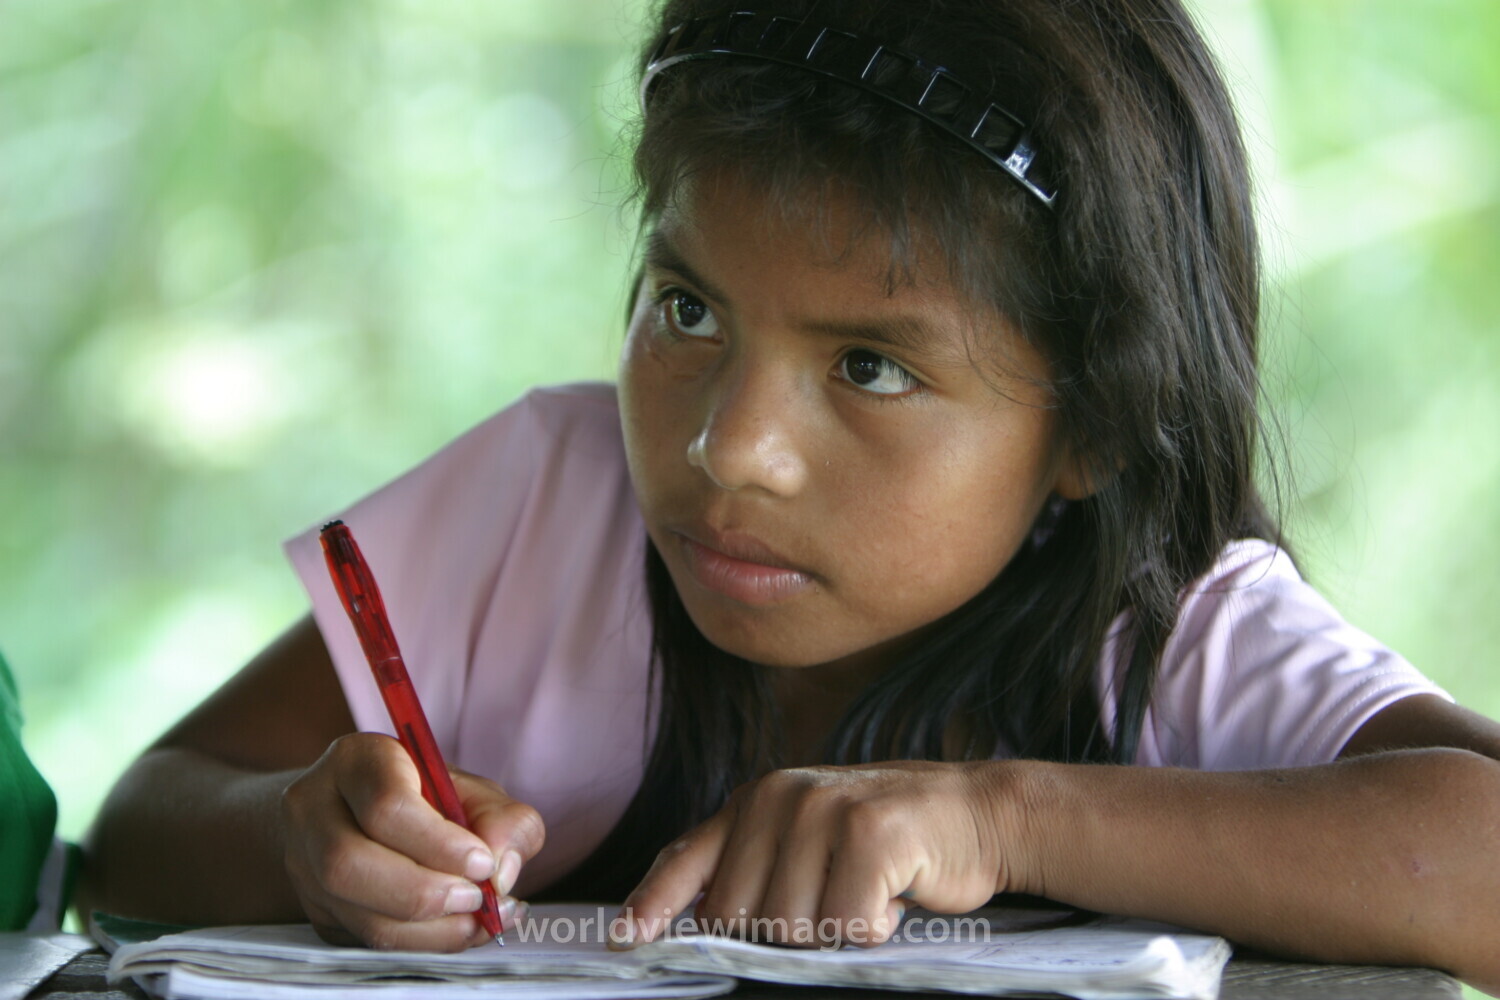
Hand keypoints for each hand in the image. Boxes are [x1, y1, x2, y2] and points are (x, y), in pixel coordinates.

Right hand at [281, 732, 544, 950]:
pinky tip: (457, 930)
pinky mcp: (316, 910)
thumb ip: (503, 819)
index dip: (438, 843)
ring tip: (476, 918)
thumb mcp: (471, 791)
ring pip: (355, 913)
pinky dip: (420, 944)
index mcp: (357, 761)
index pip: (385, 805)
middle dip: (424, 892)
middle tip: (477, 898)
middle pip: (349, 864)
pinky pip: (364, 940)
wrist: (366, 816)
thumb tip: (502, 869)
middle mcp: (314, 810)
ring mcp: (304, 864)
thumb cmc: (426, 797)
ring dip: (427, 929)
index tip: (483, 862)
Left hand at [613, 760, 1034, 948]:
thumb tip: (695, 917)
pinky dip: (873, 926)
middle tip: (830, 900)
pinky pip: (846, 922)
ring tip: (864, 891)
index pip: (687, 857)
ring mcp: (824, 810)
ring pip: (789, 927)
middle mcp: (781, 797)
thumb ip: (751, 865)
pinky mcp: (869, 833)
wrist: (976, 811)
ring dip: (832, 929)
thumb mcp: (807, 835)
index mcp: (757, 799)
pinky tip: (893, 896)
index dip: (651, 904)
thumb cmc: (888, 838)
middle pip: (738, 915)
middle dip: (781, 931)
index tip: (624, 939)